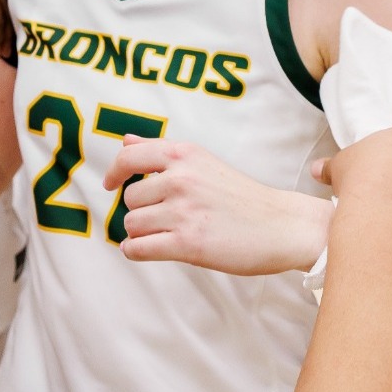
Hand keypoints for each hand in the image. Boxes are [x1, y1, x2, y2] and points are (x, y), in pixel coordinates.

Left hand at [103, 138, 331, 274]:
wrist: (281, 225)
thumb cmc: (241, 196)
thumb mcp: (203, 162)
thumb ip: (161, 151)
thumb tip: (126, 140)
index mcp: (184, 155)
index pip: (129, 157)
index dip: (114, 172)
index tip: (110, 184)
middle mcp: (180, 179)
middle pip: (129, 198)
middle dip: (141, 210)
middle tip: (167, 218)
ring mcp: (183, 212)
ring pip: (131, 224)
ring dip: (141, 233)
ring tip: (165, 234)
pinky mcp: (187, 244)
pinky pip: (137, 248)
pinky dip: (136, 251)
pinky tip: (149, 249)